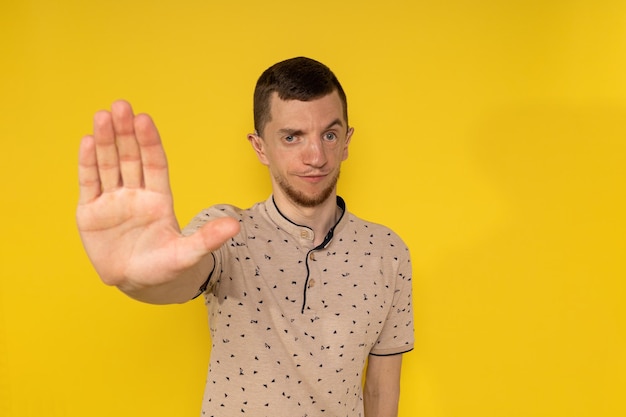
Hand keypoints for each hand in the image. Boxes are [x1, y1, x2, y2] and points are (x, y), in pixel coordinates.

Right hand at [76, 100, 238, 300]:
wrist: (137, 284)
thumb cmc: (165, 267)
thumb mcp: (187, 255)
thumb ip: (207, 239)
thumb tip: (236, 225)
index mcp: (159, 199)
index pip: (154, 164)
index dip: (150, 142)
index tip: (144, 120)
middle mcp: (135, 194)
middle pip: (130, 158)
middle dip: (125, 133)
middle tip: (121, 106)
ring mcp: (112, 201)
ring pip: (109, 165)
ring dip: (105, 141)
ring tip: (102, 116)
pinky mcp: (90, 212)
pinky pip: (89, 183)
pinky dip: (88, 163)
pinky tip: (88, 141)